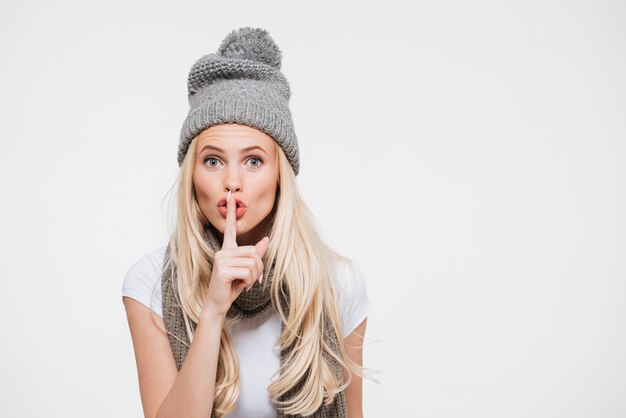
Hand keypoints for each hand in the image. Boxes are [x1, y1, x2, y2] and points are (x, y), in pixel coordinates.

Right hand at [201, 191, 269, 317]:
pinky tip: (239, 286)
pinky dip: (248, 282)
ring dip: (254, 277)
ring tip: (244, 283)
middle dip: (258, 268)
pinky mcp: (222, 269)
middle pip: (253, 252)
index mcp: (227, 250)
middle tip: (252, 279)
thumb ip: (255, 255)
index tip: (231, 197)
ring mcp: (221, 260)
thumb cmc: (231, 286)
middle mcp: (222, 252)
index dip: (232, 213)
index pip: (230, 229)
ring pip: (252, 263)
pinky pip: (247, 272)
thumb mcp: (246, 270)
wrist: (218, 303)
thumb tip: (266, 239)